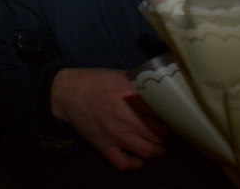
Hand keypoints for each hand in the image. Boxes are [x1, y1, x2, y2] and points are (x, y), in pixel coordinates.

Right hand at [50, 67, 168, 170]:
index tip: (175, 114)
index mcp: (130, 96)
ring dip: (159, 151)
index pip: (162, 111)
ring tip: (160, 145)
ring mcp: (114, 135)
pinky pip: (124, 164)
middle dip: (169, 134)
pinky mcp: (103, 146)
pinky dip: (136, 164)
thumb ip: (139, 83)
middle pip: (160, 134)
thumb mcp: (118, 75)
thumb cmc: (93, 81)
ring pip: (147, 151)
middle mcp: (124, 118)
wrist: (64, 93)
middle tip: (170, 130)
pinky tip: (140, 159)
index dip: (173, 114)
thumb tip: (160, 88)